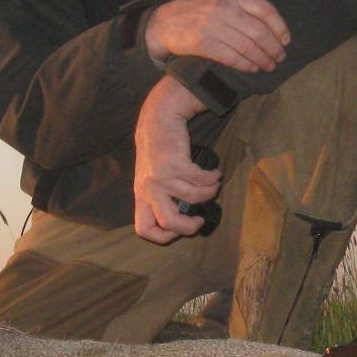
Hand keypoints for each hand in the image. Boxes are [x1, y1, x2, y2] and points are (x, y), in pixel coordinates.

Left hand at [133, 77, 219, 242]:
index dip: (162, 236)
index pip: (144, 228)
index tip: (178, 231)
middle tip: (200, 219)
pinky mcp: (175, 163)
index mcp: (141, 195)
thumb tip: (186, 218)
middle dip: (189, 226)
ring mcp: (161, 176)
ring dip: (210, 193)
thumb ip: (161, 196)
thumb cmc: (159, 151)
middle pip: (169, 221)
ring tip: (214, 185)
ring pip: (192, 197)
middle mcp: (149, 188)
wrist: (158, 119)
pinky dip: (212, 178)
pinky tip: (215, 173)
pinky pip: (200, 180)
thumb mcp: (151, 176)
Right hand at [144, 0, 288, 72]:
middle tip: (280, 58)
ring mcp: (212, 25)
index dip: (280, 27)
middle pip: (258, 31)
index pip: (265, 10)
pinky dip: (245, 65)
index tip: (286, 40)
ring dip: (262, 59)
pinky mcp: (202, 43)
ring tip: (269, 65)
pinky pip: (231, 57)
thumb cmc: (202, 6)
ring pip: (247, 46)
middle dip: (273, 48)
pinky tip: (252, 68)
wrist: (166, 22)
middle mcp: (224, 8)